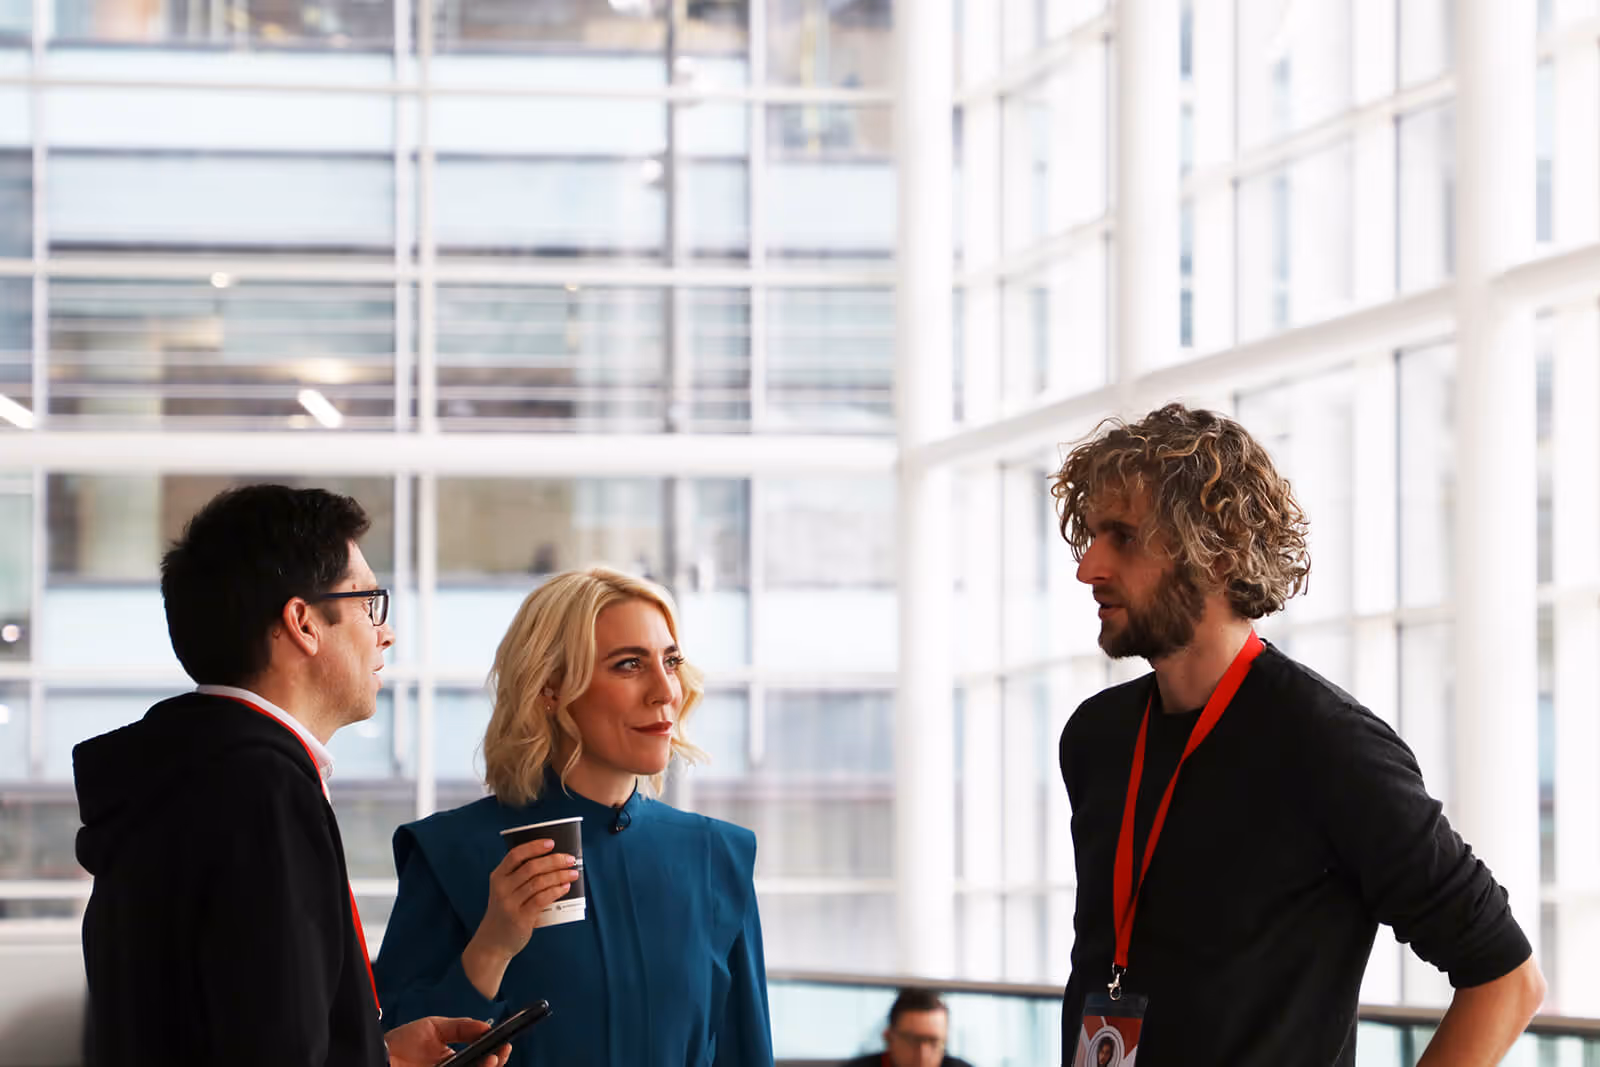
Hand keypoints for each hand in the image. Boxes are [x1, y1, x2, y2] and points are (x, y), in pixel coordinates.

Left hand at [385, 1016, 509, 1066]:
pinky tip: (478, 1065)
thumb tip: (486, 1027)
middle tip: (499, 1054)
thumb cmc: (402, 1042)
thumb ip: (461, 1026)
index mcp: (455, 1059)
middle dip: (495, 1062)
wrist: (380, 1054)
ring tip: (491, 1061)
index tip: (504, 1045)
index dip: (496, 1053)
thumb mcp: (434, 1026)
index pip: (482, 1059)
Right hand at [471, 838, 580, 963]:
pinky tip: (565, 888)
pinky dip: (556, 891)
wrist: (493, 942)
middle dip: (554, 861)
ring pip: (539, 882)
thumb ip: (521, 878)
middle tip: (570, 859)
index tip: (552, 843)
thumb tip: (554, 862)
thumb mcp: (505, 892)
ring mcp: (510, 903)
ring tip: (573, 873)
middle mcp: (502, 888)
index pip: (515, 855)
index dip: (534, 846)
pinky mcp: (520, 918)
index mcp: (498, 877)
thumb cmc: (505, 912)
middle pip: (532, 867)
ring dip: (560, 875)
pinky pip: (541, 899)